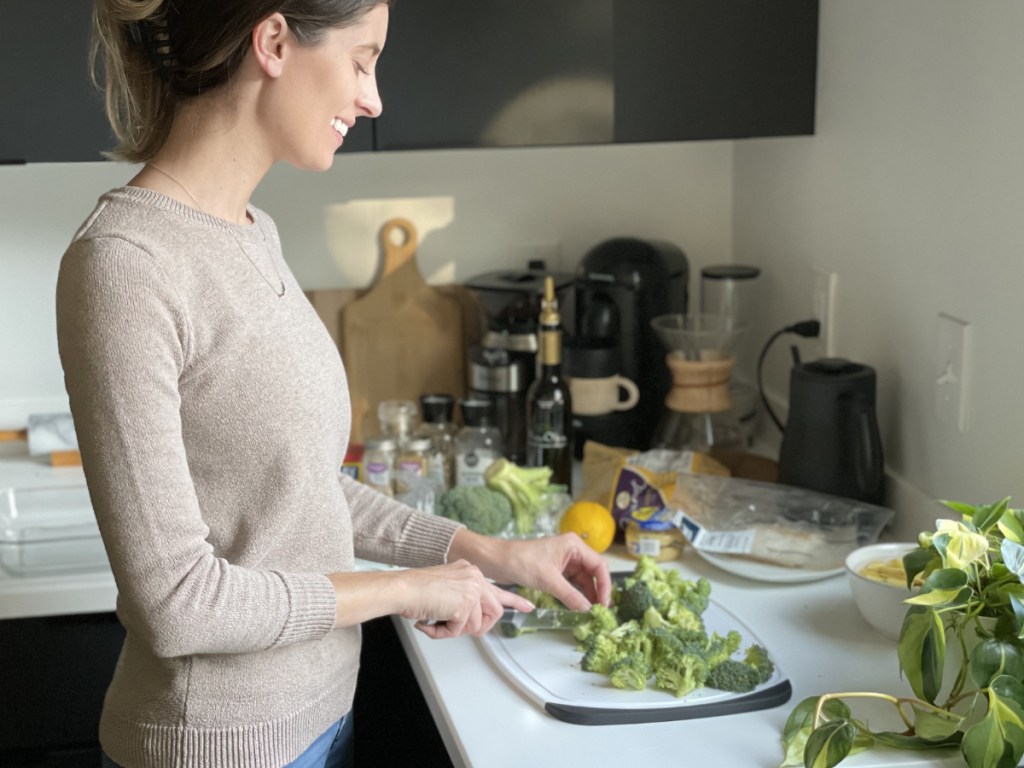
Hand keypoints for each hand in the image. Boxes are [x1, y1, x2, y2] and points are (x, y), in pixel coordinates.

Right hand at [395, 560, 532, 638]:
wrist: (401, 588)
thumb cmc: (415, 591)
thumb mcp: (446, 589)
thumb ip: (464, 601)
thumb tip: (476, 620)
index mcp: (471, 572)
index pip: (498, 589)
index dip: (514, 600)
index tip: (528, 606)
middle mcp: (475, 577)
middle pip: (494, 612)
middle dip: (478, 627)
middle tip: (454, 627)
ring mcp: (472, 589)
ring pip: (476, 625)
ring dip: (454, 630)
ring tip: (435, 620)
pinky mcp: (465, 604)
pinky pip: (460, 631)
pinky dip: (443, 632)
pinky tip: (430, 621)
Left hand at [449, 530, 612, 612]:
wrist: (496, 560)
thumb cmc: (521, 561)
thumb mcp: (548, 580)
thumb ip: (570, 595)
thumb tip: (588, 610)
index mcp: (574, 545)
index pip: (598, 565)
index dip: (605, 585)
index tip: (604, 603)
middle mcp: (572, 551)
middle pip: (592, 573)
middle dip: (597, 591)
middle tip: (600, 611)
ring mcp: (563, 560)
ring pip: (582, 580)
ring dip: (586, 595)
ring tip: (591, 612)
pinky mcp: (554, 570)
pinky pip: (571, 583)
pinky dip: (575, 594)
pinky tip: (578, 606)